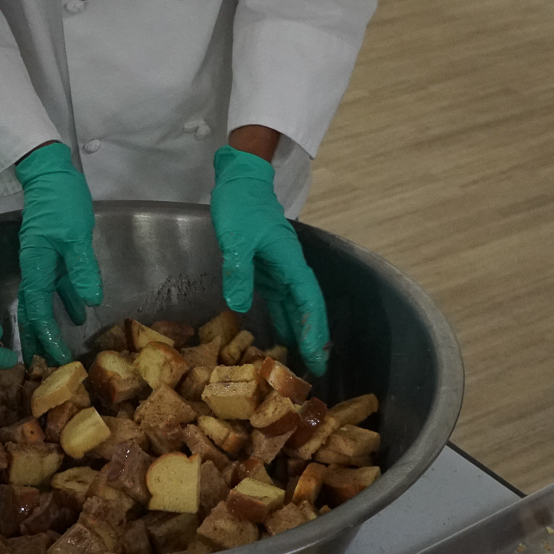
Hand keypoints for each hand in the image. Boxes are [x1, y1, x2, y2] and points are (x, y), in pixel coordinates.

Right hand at [12, 143, 101, 365]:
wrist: (50, 174)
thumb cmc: (62, 202)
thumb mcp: (75, 235)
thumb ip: (81, 268)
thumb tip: (89, 302)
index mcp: (35, 265)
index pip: (36, 308)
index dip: (44, 334)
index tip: (55, 357)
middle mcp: (35, 267)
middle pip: (33, 311)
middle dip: (37, 338)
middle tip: (43, 367)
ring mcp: (43, 262)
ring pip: (43, 301)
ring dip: (49, 325)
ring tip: (55, 350)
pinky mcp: (53, 255)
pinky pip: (55, 286)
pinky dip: (63, 302)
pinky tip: (76, 314)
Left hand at [210, 143, 328, 375]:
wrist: (241, 182)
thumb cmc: (242, 205)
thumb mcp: (237, 237)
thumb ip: (238, 270)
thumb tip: (237, 305)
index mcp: (289, 261)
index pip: (308, 301)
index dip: (313, 330)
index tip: (315, 356)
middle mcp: (290, 269)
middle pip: (308, 308)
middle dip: (314, 339)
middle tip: (316, 371)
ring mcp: (279, 270)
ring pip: (296, 307)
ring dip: (300, 333)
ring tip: (303, 363)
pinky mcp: (267, 270)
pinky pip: (280, 301)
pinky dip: (284, 320)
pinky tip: (282, 338)